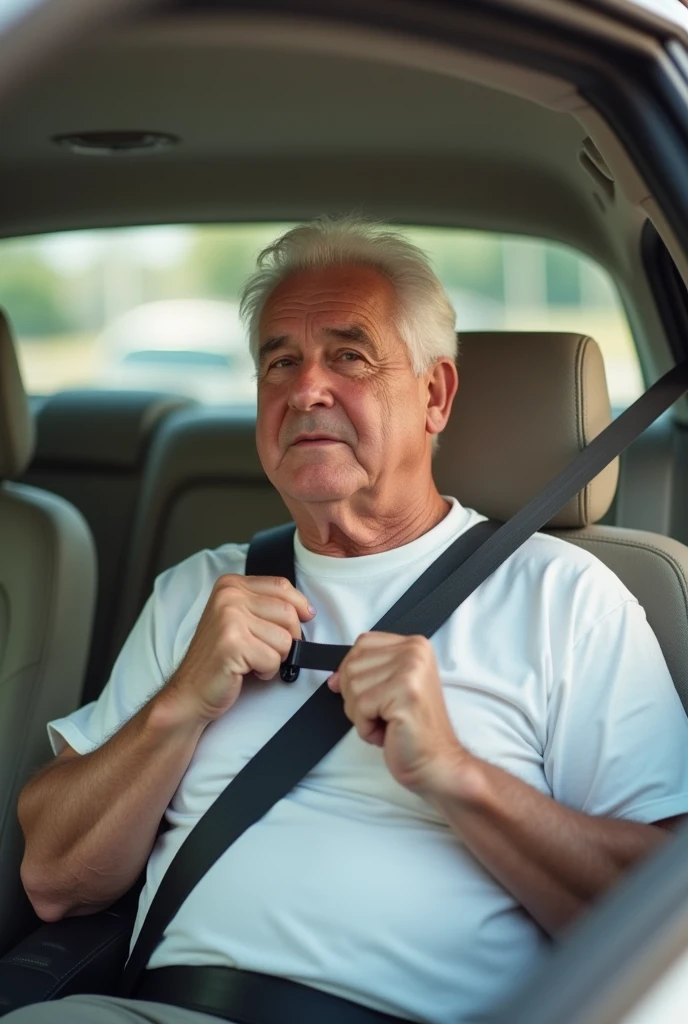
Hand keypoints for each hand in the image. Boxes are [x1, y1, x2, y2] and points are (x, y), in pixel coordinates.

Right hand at [164, 575, 314, 723]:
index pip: (282, 586)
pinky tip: (246, 670)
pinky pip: (274, 659)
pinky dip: (266, 671)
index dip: (299, 605)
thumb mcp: (241, 619)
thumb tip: (307, 610)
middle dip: (287, 638)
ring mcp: (229, 618)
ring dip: (275, 658)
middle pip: (288, 613)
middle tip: (266, 649)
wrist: (191, 690)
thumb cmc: (219, 658)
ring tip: (251, 659)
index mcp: (231, 585)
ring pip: (285, 639)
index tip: (305, 617)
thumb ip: (267, 606)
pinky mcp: (233, 644)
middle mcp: (229, 596)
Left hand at [328, 632, 464, 795]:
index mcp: (414, 645)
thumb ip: (364, 675)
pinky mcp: (405, 692)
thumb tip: (333, 679)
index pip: (362, 644)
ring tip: (387, 723)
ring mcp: (411, 670)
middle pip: (352, 665)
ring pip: (352, 686)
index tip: (366, 694)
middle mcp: (415, 652)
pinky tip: (388, 732)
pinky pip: (360, 707)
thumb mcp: (389, 691)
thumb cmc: (412, 730)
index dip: (353, 671)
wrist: (437, 762)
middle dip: (356, 698)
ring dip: (361, 715)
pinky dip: (366, 728)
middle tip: (382, 714)